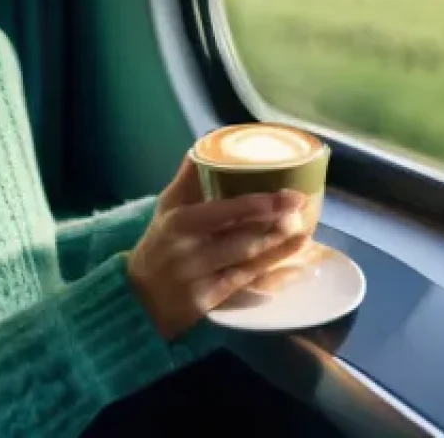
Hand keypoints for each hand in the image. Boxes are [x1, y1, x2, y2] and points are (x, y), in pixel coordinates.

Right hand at [125, 155, 309, 340]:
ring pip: (248, 263)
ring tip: (306, 234)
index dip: (257, 204)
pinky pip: (247, 288)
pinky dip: (273, 279)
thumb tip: (207, 141)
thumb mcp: (166, 207)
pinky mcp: (209, 303)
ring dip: (280, 249)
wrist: (138, 299)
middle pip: (241, 239)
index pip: (224, 212)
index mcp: (181, 223)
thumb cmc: (159, 243)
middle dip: (275, 226)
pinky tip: (296, 270)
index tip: (286, 194)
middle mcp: (190, 252)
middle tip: (302, 208)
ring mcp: (200, 280)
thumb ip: (188, 178)